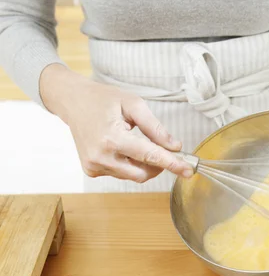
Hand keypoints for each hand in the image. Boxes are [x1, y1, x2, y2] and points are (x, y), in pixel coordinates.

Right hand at [40, 64, 192, 182]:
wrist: (72, 102)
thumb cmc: (102, 99)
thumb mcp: (133, 105)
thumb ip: (155, 128)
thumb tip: (174, 146)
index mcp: (112, 138)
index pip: (149, 155)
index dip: (171, 164)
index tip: (188, 171)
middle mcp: (101, 156)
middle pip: (143, 173)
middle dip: (157, 165)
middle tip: (162, 149)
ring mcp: (94, 166)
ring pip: (132, 176)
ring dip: (141, 163)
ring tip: (132, 140)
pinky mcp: (91, 170)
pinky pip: (120, 174)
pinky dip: (127, 164)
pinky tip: (119, 147)